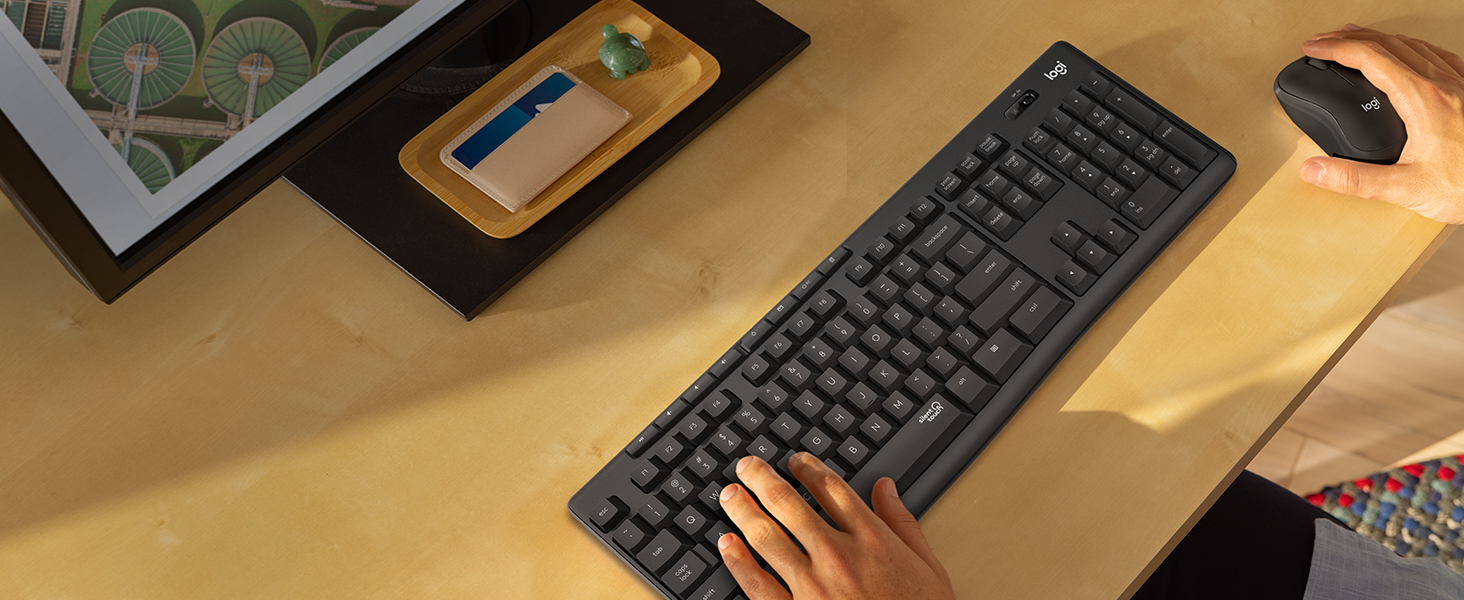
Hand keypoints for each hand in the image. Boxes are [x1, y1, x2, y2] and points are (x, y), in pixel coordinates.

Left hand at [715, 453, 954, 599]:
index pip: (831, 489)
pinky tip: (727, 545)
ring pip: (768, 537)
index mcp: (872, 540)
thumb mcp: (928, 566)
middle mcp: (838, 557)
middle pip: (789, 504)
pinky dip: (739, 562)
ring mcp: (813, 587)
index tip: (795, 461)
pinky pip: (758, 585)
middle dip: (763, 480)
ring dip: (744, 511)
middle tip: (747, 467)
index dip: (808, 469)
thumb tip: (886, 488)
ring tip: (730, 496)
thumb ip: (902, 522)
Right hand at [1300, 24, 1463, 223]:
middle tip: (1324, 41)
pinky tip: (1410, 53)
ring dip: (1379, 38)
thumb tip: (1315, 170)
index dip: (1335, 49)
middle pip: (1388, 44)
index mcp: (1422, 99)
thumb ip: (1355, 180)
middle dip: (1350, 38)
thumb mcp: (1406, 190)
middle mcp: (1443, 84)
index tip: (1314, 48)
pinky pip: (1439, 56)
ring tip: (1357, 38)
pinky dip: (1412, 47)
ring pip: (1413, 45)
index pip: (1370, 58)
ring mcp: (1460, 85)